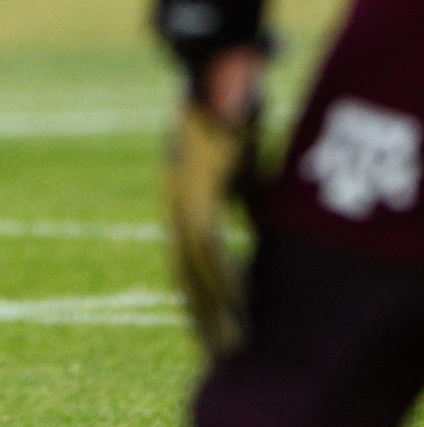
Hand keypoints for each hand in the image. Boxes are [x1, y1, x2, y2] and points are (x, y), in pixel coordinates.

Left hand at [163, 51, 263, 357]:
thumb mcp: (232, 164)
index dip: (196, 298)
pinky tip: (240, 304)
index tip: (208, 333)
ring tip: (233, 344)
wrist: (211, 72)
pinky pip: (209, 246)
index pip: (184, 263)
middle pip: (184, 274)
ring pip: (195, 269)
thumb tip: (252, 212)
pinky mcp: (198, 190)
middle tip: (217, 355)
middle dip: (201, 315)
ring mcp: (182, 198)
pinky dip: (224, 277)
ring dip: (215, 308)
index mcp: (179, 201)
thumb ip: (238, 192)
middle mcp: (174, 204)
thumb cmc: (225, 113)